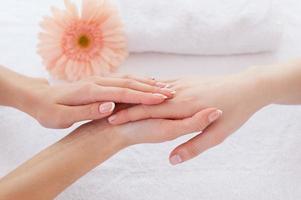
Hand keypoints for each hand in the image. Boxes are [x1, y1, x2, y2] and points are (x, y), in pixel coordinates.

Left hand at [14, 75, 175, 128]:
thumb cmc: (49, 111)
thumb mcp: (64, 117)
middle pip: (129, 83)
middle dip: (151, 88)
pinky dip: (137, 81)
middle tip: (171, 92)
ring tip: (164, 87)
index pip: (123, 92)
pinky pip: (122, 80)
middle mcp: (97, 82)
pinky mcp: (99, 82)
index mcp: (91, 91)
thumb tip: (110, 106)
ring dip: (147, 83)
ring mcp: (99, 80)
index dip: (143, 96)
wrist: (38, 98)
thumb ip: (88, 111)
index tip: (162, 99)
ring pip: (128, 79)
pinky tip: (146, 84)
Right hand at [108, 70, 269, 163]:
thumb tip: (173, 160)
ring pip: (152, 89)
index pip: (148, 111)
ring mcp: (182, 84)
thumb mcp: (218, 135)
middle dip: (125, 106)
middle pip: (146, 99)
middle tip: (105, 114)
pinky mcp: (186, 79)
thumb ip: (194, 146)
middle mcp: (179, 93)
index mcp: (183, 106)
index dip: (128, 117)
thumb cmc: (235, 111)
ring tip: (116, 101)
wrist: (248, 86)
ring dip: (135, 94)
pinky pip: (162, 82)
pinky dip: (149, 86)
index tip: (111, 123)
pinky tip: (141, 89)